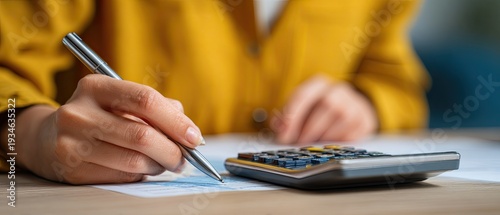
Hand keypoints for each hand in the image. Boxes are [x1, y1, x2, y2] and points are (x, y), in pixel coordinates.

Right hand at [11, 75, 202, 183]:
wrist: (48, 137)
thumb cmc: (98, 116)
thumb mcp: (120, 100)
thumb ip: (157, 108)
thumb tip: (189, 131)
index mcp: (95, 87)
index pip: (145, 100)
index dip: (176, 121)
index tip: (194, 138)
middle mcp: (79, 113)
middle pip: (142, 136)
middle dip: (173, 151)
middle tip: (184, 158)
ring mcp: (73, 143)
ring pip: (135, 162)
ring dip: (159, 165)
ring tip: (164, 162)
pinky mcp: (73, 170)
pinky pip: (122, 177)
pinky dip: (141, 174)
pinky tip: (141, 168)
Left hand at [271, 75, 377, 143]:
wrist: (351, 109)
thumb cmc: (318, 111)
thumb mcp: (301, 109)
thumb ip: (287, 117)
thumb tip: (279, 127)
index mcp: (318, 84)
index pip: (304, 94)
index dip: (292, 115)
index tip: (283, 133)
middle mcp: (338, 90)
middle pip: (325, 104)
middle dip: (308, 128)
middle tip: (298, 143)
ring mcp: (355, 104)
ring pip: (341, 117)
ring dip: (323, 135)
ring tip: (312, 143)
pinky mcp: (364, 120)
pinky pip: (352, 131)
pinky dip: (337, 141)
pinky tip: (327, 143)